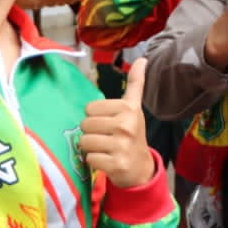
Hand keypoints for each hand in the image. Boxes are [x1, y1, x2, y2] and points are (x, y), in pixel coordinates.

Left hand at [79, 58, 156, 189]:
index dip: (94, 117)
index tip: (108, 122)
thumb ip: (135, 84)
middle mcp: (126, 125)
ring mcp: (122, 146)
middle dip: (91, 133)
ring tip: (104, 149)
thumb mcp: (134, 108)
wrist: (140, 168)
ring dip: (90, 148)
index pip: (89, 108)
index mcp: (128, 109)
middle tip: (105, 138)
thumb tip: (142, 59)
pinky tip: (106, 161)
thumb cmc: (132, 134)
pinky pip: (89, 158)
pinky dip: (93, 161)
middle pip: (85, 125)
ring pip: (85, 142)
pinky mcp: (116, 164)